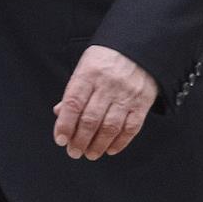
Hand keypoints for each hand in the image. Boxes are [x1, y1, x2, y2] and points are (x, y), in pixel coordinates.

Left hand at [53, 45, 158, 159]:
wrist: (138, 48)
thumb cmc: (106, 59)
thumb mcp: (84, 67)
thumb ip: (73, 91)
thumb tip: (59, 113)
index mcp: (88, 74)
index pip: (73, 103)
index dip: (65, 124)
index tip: (60, 139)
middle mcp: (107, 85)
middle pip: (90, 119)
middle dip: (80, 140)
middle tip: (74, 151)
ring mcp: (126, 95)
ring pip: (110, 127)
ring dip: (98, 145)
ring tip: (89, 153)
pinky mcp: (142, 103)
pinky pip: (131, 128)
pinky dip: (120, 142)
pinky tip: (110, 149)